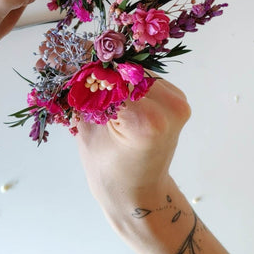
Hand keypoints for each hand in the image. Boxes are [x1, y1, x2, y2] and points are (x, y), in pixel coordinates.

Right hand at [76, 79, 191, 253]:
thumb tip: (75, 62)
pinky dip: (131, 84)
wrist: (138, 191)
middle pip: (128, 72)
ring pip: (139, 71)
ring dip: (119, 78)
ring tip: (104, 97)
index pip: (114, 80)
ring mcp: (178, 102)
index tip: (79, 82)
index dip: (93, 79)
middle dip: (106, 76)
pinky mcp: (178, 98)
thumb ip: (85, 93)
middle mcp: (171, 108)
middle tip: (88, 87)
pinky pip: (149, 78)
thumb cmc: (108, 170)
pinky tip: (122, 100)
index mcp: (148, 122)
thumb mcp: (87, 130)